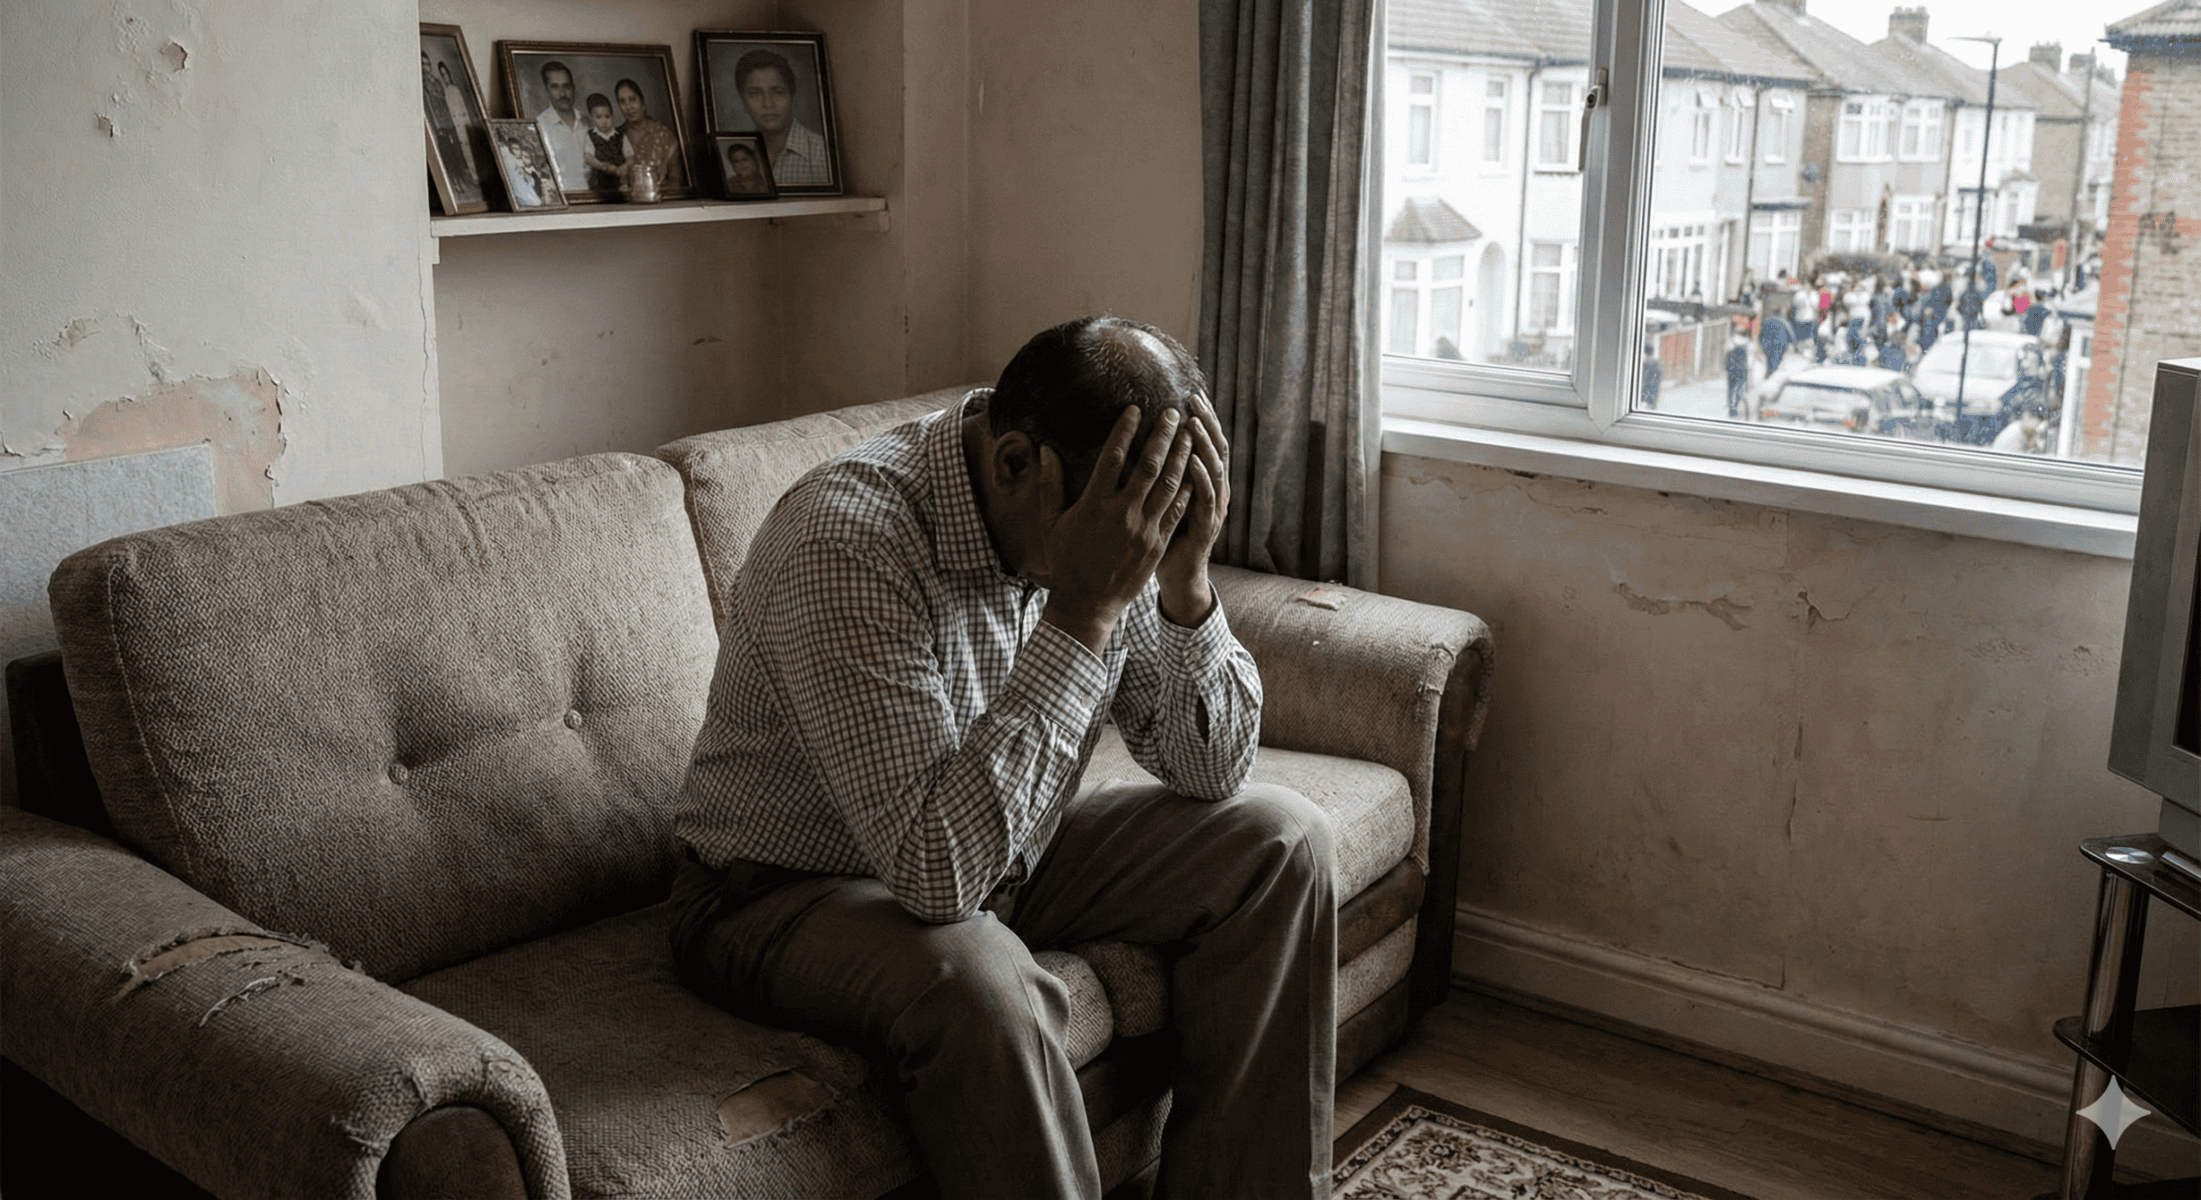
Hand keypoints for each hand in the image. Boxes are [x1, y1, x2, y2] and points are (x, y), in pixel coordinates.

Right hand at [1039, 406, 1194, 652]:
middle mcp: (1122, 514)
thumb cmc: (1066, 560)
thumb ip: (1050, 484)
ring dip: (1181, 456)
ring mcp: (1144, 529)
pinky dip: (1186, 488)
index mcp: (1094, 505)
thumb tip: (1045, 449)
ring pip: (1169, 485)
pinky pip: (1177, 510)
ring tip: (1188, 434)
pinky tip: (1193, 471)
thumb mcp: (1051, 522)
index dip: (1125, 431)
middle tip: (1172, 412)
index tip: (1135, 410)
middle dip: (1162, 436)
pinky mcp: (1158, 543)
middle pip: (1148, 466)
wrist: (1087, 603)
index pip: (1112, 458)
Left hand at [1157, 394, 1228, 625]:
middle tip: (1195, 397)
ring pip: (1214, 470)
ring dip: (1205, 446)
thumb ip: (1152, 473)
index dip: (1200, 418)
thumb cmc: (1160, 538)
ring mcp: (1210, 510)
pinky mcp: (1205, 529)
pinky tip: (1194, 461)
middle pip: (1213, 449)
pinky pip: (1206, 501)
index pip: (1202, 442)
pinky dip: (1202, 480)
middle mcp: (1209, 491)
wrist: (1177, 578)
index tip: (1190, 392)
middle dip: (1205, 423)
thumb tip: (1126, 443)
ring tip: (1192, 423)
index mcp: (1198, 482)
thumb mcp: (1159, 502)